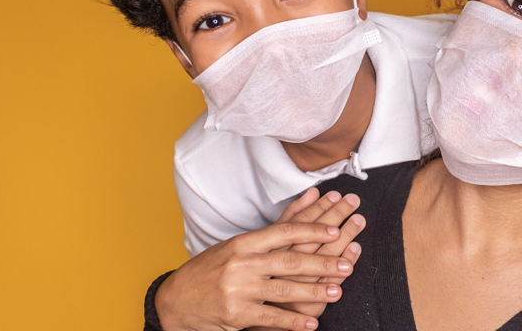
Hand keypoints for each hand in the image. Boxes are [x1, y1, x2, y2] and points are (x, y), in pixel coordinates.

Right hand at [155, 191, 355, 330]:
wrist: (175, 301)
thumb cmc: (212, 270)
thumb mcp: (235, 246)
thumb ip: (271, 233)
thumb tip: (310, 201)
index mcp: (243, 242)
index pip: (284, 232)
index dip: (311, 231)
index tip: (335, 231)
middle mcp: (241, 263)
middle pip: (289, 260)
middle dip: (322, 263)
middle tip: (346, 265)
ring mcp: (238, 290)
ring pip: (284, 289)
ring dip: (314, 292)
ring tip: (337, 292)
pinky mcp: (236, 314)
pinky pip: (271, 318)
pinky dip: (293, 322)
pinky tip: (311, 324)